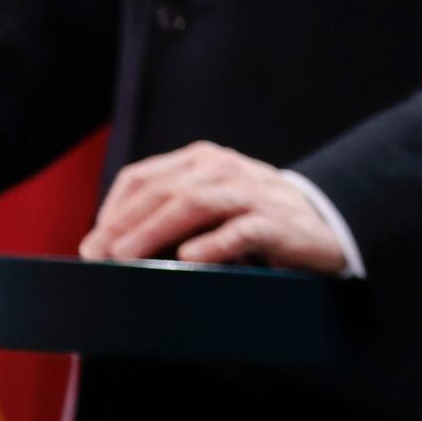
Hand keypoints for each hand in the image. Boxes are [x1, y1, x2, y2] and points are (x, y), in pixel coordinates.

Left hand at [79, 143, 353, 272]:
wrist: (328, 225)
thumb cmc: (257, 220)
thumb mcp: (213, 206)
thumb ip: (172, 214)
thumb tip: (110, 246)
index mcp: (203, 160)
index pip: (143, 177)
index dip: (113, 210)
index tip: (93, 244)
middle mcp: (225, 169)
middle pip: (163, 191)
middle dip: (124, 226)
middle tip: (98, 258)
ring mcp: (252, 192)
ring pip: (194, 204)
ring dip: (153, 232)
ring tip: (126, 260)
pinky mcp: (277, 221)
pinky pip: (240, 230)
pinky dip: (212, 245)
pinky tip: (188, 259)